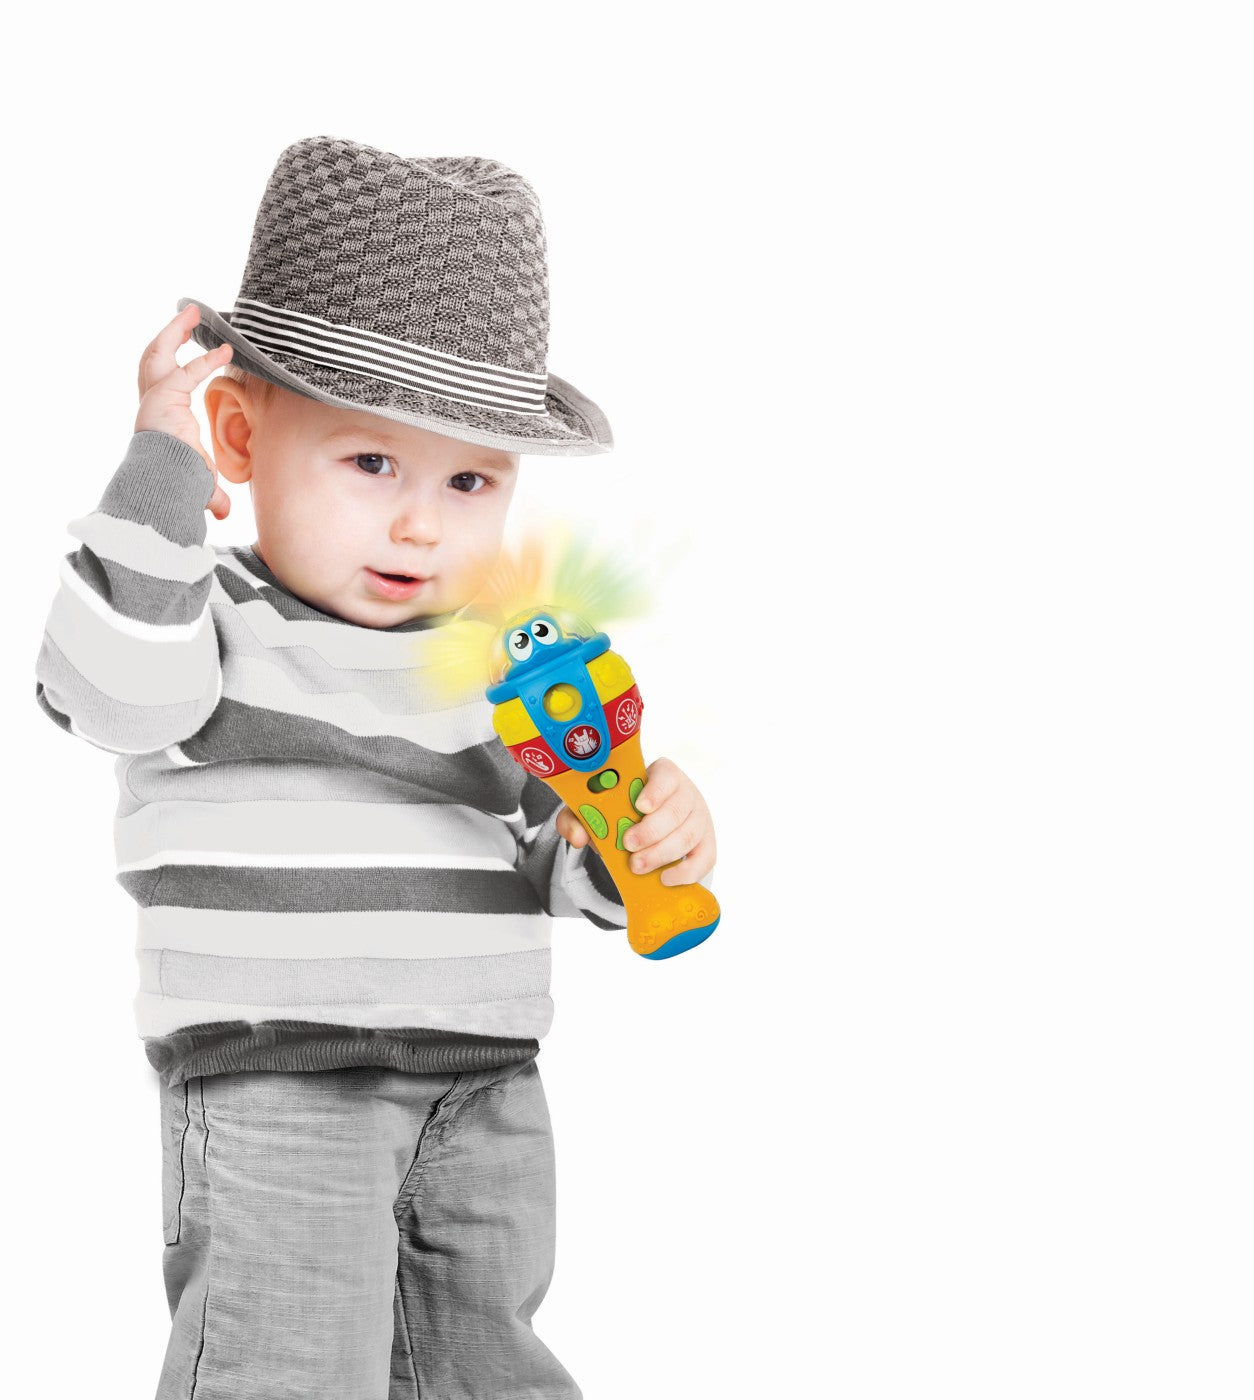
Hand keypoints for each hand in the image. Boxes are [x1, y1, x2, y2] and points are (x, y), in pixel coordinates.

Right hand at [136, 304, 233, 519]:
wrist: (163, 489)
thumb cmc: (176, 484)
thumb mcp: (199, 482)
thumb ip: (212, 492)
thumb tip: (224, 513)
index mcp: (158, 413)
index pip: (165, 378)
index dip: (185, 361)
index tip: (214, 351)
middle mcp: (151, 402)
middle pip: (152, 356)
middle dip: (169, 333)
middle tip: (190, 313)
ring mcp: (154, 399)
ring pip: (157, 353)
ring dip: (175, 330)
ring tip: (194, 311)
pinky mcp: (164, 400)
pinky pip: (185, 373)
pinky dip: (205, 360)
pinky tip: (226, 351)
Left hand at [554, 757, 716, 885]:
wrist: (642, 826)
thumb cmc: (620, 810)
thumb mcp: (595, 808)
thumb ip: (577, 817)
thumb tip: (579, 836)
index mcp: (661, 774)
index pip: (666, 776)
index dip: (656, 791)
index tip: (640, 806)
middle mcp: (685, 793)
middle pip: (677, 810)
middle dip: (652, 831)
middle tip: (629, 845)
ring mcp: (700, 818)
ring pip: (689, 835)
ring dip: (662, 854)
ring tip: (637, 866)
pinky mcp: (706, 842)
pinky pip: (705, 858)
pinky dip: (686, 872)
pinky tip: (665, 879)